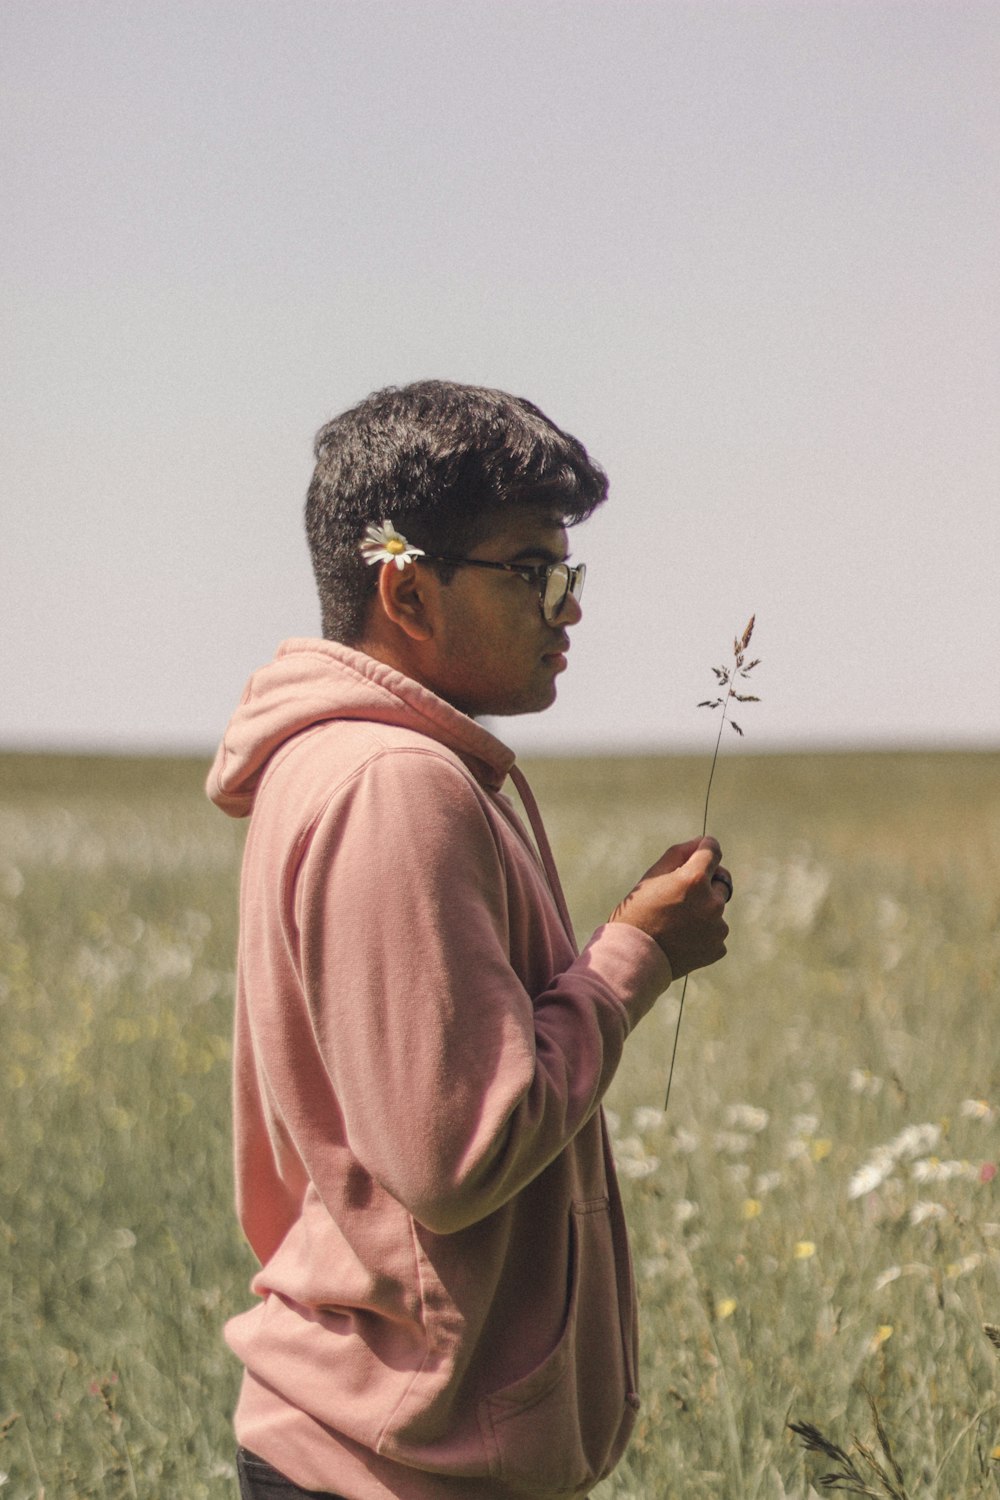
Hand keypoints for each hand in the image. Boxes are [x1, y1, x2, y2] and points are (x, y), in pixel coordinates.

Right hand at [610, 836, 730, 979]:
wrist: (633, 957)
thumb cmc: (638, 913)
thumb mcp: (652, 877)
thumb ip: (678, 854)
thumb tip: (700, 843)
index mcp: (694, 879)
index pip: (713, 850)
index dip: (706, 847)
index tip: (702, 849)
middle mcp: (712, 901)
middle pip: (719, 880)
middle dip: (705, 883)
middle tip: (681, 897)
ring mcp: (718, 927)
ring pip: (716, 909)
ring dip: (703, 910)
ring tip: (677, 924)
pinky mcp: (719, 947)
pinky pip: (715, 932)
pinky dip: (703, 933)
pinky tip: (682, 940)